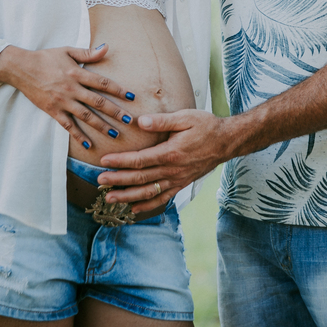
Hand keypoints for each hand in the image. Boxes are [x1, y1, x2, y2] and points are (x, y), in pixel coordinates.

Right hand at [0, 44, 137, 149]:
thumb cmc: (46, 57)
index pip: (102, 83)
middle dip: (115, 112)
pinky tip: (88, 145)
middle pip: (98, 102)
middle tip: (130, 120)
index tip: (131, 97)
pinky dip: (78, 136)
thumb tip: (107, 47)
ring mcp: (62, 101)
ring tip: (115, 133)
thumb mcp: (68, 50)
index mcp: (77, 73)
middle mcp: (72, 89)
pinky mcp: (53, 111)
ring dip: (101, 126)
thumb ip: (88, 52)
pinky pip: (67, 126)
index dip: (118, 90)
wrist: (21, 68)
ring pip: (86, 116)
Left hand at [97, 109, 234, 212]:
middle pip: (140, 178)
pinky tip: (133, 209)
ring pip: (149, 192)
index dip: (121, 161)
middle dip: (118, 181)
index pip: (140, 159)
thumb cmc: (206, 126)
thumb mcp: (186, 117)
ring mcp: (177, 179)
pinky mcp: (182, 184)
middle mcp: (173, 170)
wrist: (227, 142)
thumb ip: (162, 121)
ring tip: (110, 200)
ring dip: (128, 197)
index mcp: (171, 153)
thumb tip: (139, 122)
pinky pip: (162, 198)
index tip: (104, 161)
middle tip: (99, 182)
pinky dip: (147, 205)